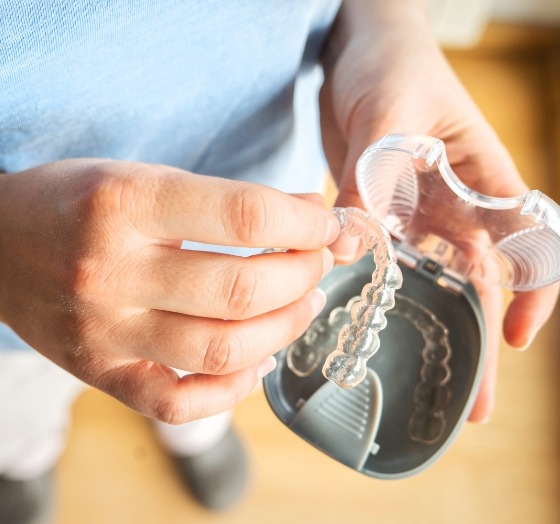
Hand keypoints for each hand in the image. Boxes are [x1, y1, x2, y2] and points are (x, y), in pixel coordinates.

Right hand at [0, 159, 338, 421]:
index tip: (326, 223)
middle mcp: (112, 272)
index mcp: (125, 204)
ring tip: (302, 304)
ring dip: (284, 328)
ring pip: (223, 349)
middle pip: (243, 289)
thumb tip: (308, 211)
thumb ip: (227, 199)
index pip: (246, 216)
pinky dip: (234, 389)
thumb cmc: (76, 202)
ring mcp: (105, 333)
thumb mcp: (145, 176)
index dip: (305, 223)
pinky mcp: (101, 374)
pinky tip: (256, 359)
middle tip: (319, 262)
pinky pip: (179, 403)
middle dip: (304, 274)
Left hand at [319, 0, 557, 420]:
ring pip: (428, 280)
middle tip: (469, 404)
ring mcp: (415, 212)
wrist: (356, 49)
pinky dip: (376, 290)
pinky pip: (382, 259)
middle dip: (474, 340)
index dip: (530, 291)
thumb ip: (373, 177)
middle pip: (475, 282)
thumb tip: (353, 243)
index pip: (526, 243)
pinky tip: (363, 323)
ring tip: (415, 377)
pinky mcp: (376, 211)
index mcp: (481, 178)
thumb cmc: (391, 63)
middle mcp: (454, 204)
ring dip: (425, 327)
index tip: (513, 337)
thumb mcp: (387, 113)